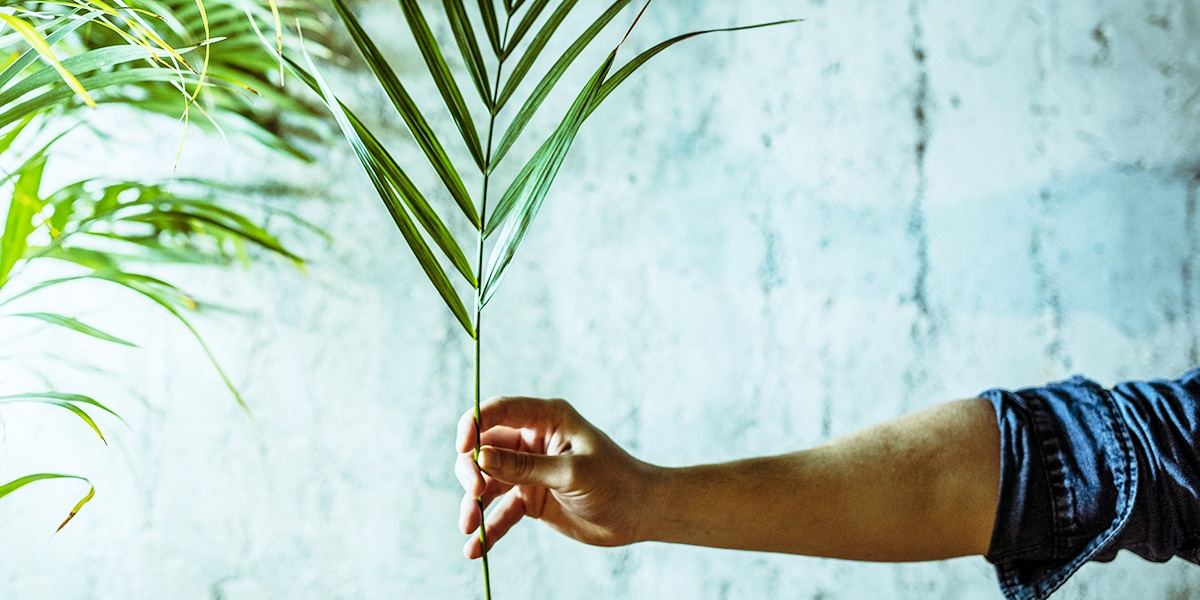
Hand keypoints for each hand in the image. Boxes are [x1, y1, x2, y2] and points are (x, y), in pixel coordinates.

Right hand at [454, 396, 655, 557]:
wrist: (640, 514)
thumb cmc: (616, 481)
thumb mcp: (571, 472)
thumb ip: (525, 466)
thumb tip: (480, 457)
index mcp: (546, 419)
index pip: (499, 411)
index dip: (474, 424)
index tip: (463, 448)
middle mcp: (532, 441)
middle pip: (484, 447)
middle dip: (471, 469)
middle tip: (475, 493)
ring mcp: (529, 471)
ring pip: (487, 482)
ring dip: (473, 503)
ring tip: (468, 528)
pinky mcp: (530, 499)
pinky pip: (501, 512)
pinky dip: (488, 528)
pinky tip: (476, 549)